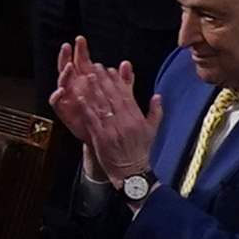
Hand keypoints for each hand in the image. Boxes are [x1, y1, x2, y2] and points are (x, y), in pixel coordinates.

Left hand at [50, 36, 156, 180]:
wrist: (132, 171)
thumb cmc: (140, 151)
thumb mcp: (152, 130)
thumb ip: (155, 111)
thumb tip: (158, 96)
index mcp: (136, 117)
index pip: (125, 94)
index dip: (117, 81)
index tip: (110, 69)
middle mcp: (124, 120)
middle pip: (112, 96)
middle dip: (103, 80)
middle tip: (95, 66)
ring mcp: (112, 128)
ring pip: (101, 104)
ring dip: (93, 89)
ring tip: (86, 76)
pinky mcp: (100, 137)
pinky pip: (92, 119)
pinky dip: (85, 107)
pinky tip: (79, 97)